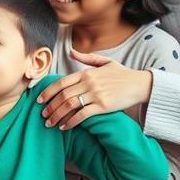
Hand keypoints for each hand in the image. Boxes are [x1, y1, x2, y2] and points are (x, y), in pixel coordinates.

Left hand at [37, 50, 153, 129]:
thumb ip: (86, 58)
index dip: (48, 92)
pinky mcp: (103, 107)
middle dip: (50, 107)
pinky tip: (65, 127)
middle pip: (63, 96)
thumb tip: (70, 52)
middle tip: (42, 115)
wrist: (140, 84)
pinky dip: (71, 122)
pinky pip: (82, 115)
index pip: (61, 82)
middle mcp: (89, 83)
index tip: (39, 100)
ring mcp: (96, 95)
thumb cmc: (122, 74)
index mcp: (87, 72)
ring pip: (70, 106)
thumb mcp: (104, 62)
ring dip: (57, 116)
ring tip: (50, 123)